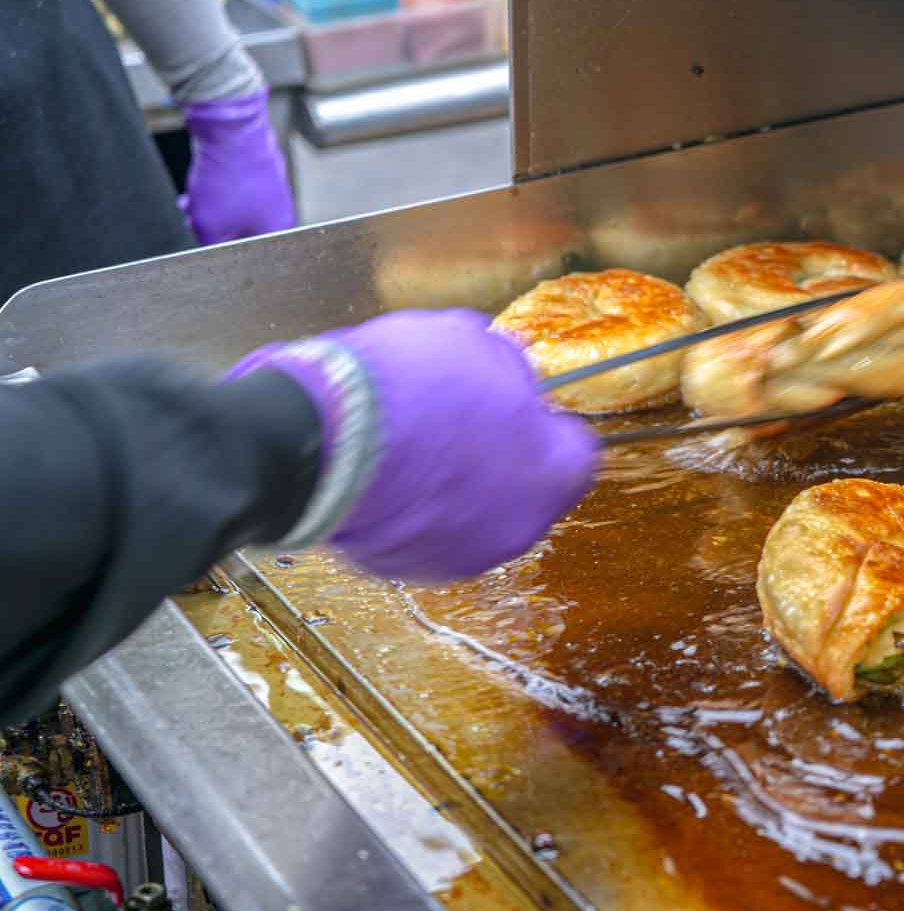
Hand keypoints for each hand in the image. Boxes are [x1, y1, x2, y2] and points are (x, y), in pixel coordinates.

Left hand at [180, 88, 294, 243]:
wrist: (230, 131)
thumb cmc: (226, 179)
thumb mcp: (210, 226)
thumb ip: (213, 248)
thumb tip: (213, 254)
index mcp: (277, 229)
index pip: (251, 253)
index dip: (224, 250)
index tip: (206, 242)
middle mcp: (281, 209)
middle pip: (242, 231)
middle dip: (213, 227)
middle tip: (193, 220)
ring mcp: (272, 187)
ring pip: (237, 209)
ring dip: (212, 209)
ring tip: (191, 202)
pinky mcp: (261, 169)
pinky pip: (238, 190)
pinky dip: (218, 192)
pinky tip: (199, 186)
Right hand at [231, 310, 598, 579]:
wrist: (320, 441)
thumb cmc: (407, 392)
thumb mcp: (470, 341)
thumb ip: (504, 362)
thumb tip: (507, 365)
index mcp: (553, 474)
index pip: (577, 452)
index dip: (547, 424)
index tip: (522, 406)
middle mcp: (518, 528)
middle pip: (526, 489)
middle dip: (502, 457)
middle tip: (464, 420)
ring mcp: (462, 555)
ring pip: (473, 515)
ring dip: (455, 486)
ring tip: (415, 443)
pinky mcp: (407, 569)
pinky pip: (422, 532)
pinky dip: (411, 508)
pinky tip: (385, 471)